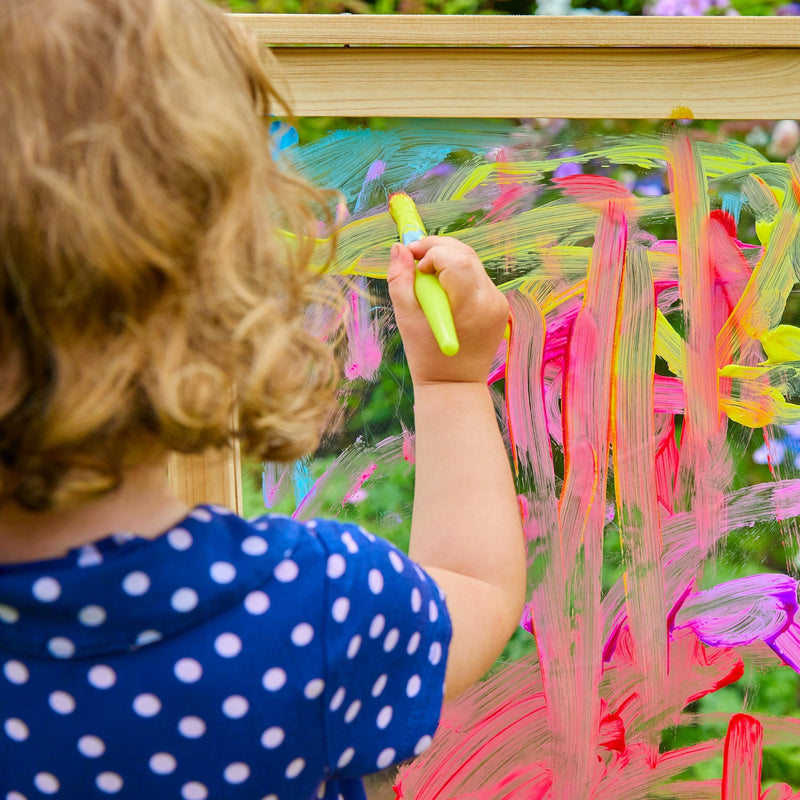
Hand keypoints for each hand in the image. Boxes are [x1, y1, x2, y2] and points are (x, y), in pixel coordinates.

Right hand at [387, 236, 508, 385]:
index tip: (412, 261)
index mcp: (469, 306)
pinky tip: (442, 289)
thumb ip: (400, 281)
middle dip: (437, 247)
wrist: (454, 385)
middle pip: (466, 254)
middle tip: (414, 255)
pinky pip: (476, 277)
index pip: (455, 259)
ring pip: (472, 262)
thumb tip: (399, 248)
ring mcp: (498, 302)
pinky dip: (457, 274)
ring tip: (425, 273)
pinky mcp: (499, 305)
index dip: (431, 251)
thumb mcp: (406, 319)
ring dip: (447, 259)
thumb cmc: (426, 357)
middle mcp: (490, 301)